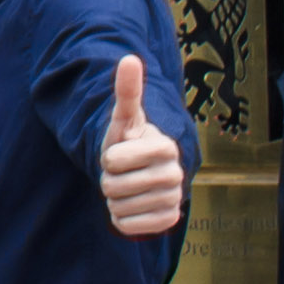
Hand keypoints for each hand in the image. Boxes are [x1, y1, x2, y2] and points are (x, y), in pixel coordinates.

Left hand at [98, 54, 184, 237]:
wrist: (144, 172)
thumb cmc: (130, 142)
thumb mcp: (124, 117)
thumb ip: (126, 91)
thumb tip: (129, 58)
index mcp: (165, 146)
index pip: (113, 160)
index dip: (109, 158)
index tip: (121, 152)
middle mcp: (175, 174)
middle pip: (113, 186)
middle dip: (109, 180)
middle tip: (123, 172)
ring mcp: (174, 199)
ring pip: (118, 207)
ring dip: (115, 199)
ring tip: (129, 187)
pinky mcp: (169, 221)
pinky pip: (127, 225)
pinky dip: (122, 218)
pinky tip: (134, 205)